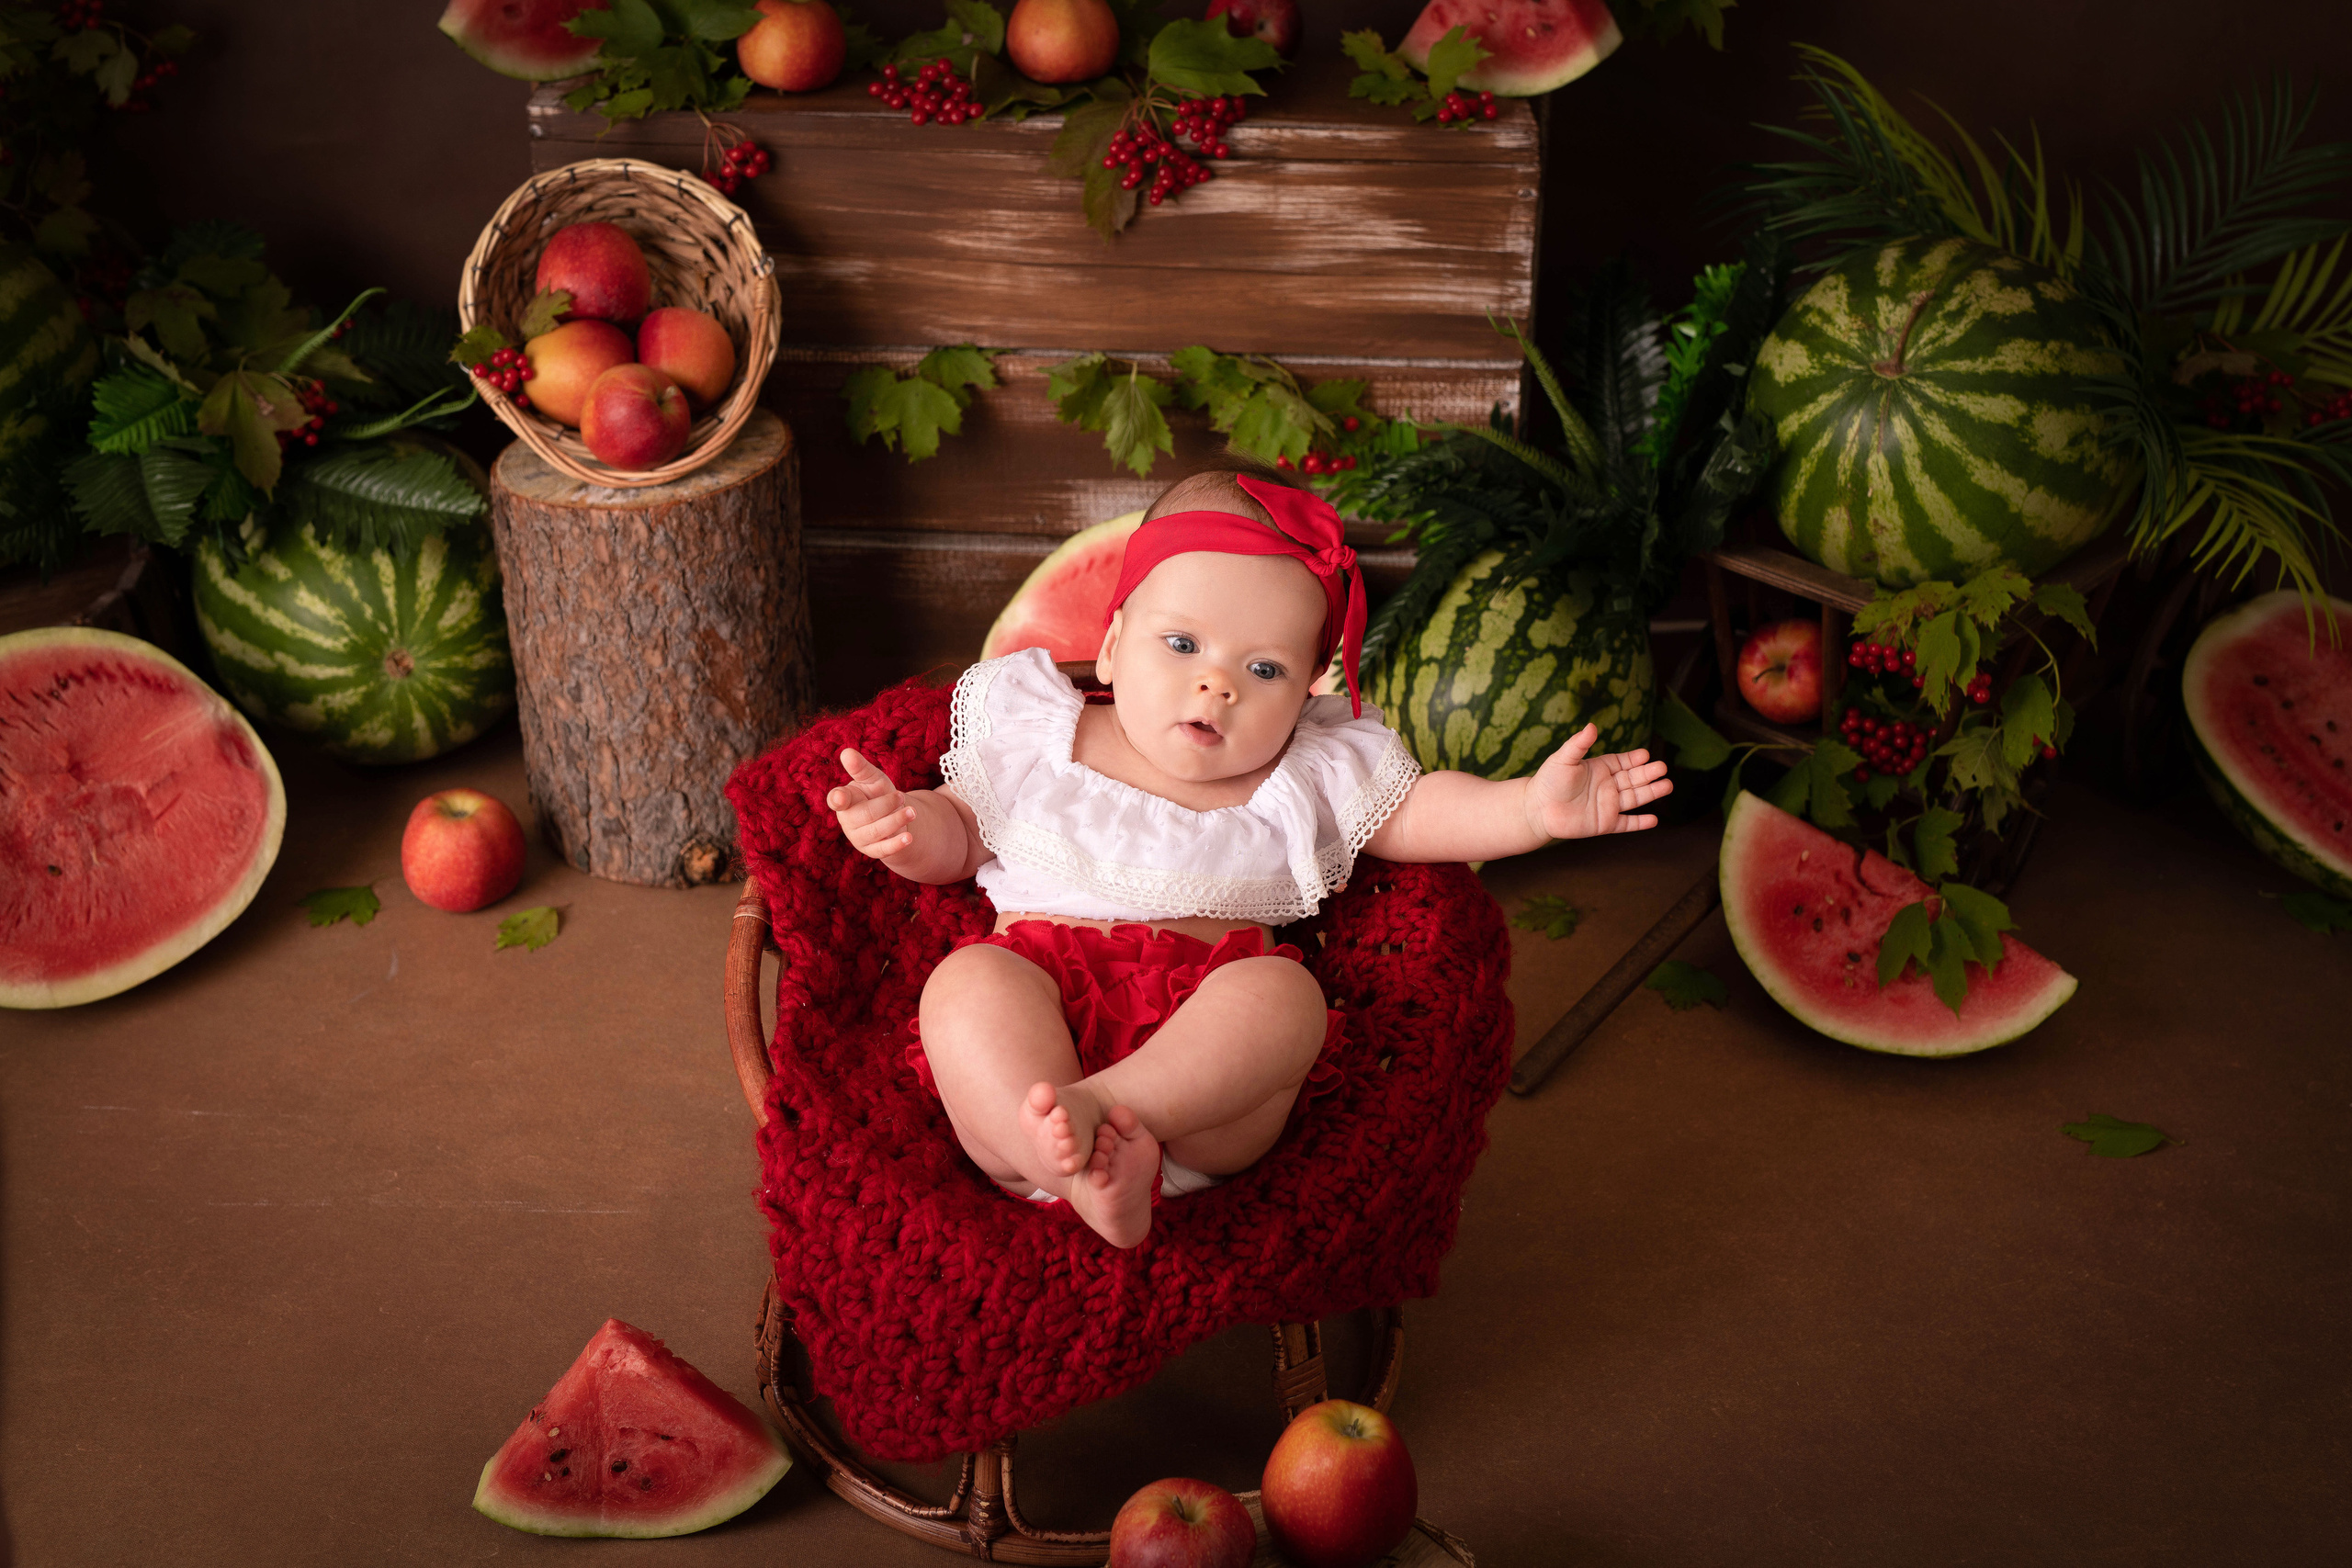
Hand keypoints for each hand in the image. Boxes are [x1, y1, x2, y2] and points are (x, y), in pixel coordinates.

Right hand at [828, 747, 916, 860]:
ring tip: (912, 812)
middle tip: (900, 796)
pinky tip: (909, 838)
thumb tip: (847, 752)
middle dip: (885, 805)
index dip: (838, 799)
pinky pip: (884, 850)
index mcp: (844, 800)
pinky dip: (896, 844)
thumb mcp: (873, 778)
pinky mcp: (873, 850)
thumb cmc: (878, 793)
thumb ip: (861, 767)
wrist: (892, 816)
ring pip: (876, 831)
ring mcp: (859, 837)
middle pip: (865, 815)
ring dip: (896, 820)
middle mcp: (848, 820)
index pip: (837, 800)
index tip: (841, 796)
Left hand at [1524, 723, 1672, 840]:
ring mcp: (1607, 806)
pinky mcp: (1604, 824)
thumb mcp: (1563, 759)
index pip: (1623, 762)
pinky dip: (1639, 823)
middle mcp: (1607, 787)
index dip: (1634, 759)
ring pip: (1634, 799)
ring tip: (1668, 785)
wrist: (1536, 809)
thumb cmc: (1547, 781)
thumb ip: (1578, 744)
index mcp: (1599, 769)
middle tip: (1663, 768)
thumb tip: (1591, 726)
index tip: (1645, 755)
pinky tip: (1654, 820)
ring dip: (1651, 793)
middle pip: (1633, 779)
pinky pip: (1626, 824)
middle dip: (1648, 774)